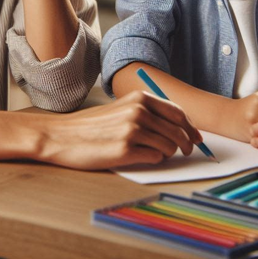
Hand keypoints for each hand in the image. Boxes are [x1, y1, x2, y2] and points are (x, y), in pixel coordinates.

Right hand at [32, 90, 203, 169]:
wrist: (61, 136)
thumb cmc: (90, 126)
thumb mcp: (120, 109)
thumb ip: (145, 112)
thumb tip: (176, 126)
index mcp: (139, 99)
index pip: (177, 112)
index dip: (190, 127)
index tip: (196, 137)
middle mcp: (139, 111)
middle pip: (179, 130)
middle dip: (187, 143)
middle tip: (186, 151)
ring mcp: (133, 130)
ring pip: (170, 146)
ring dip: (168, 153)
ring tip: (156, 153)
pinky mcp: (126, 150)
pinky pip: (156, 158)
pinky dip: (154, 160)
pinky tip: (141, 157)